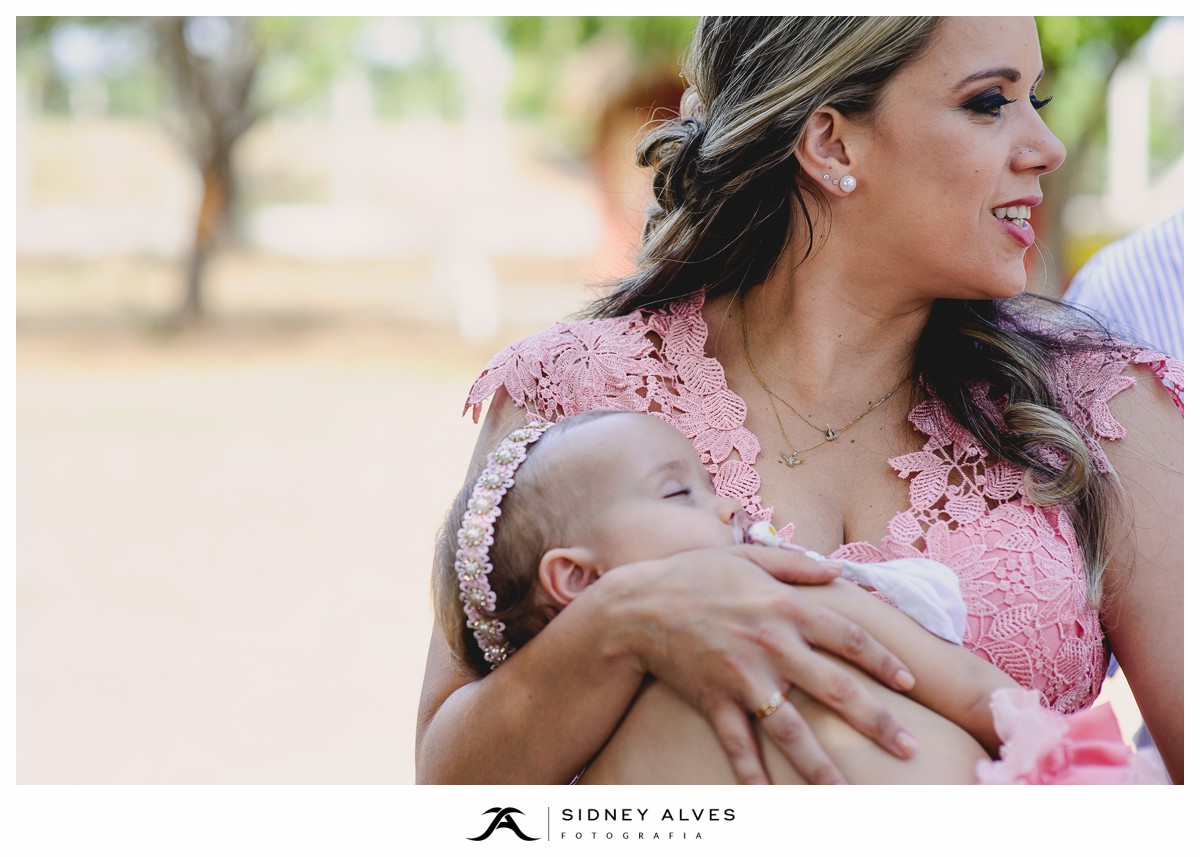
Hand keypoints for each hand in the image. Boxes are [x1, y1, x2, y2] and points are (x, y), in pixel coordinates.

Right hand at [601, 544, 917, 783]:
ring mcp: (743, 677)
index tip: (909, 683)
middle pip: (836, 689)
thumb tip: (838, 572)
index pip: (849, 638)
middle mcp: (772, 645)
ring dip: (821, 765)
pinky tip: (768, 800)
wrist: (638, 606)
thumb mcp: (746, 556)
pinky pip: (737, 743)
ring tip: (847, 794)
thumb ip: (795, 563)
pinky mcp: (714, 699)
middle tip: (909, 748)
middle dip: (877, 722)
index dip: (883, 661)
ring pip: (791, 729)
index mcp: (785, 607)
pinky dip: (750, 773)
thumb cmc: (694, 575)